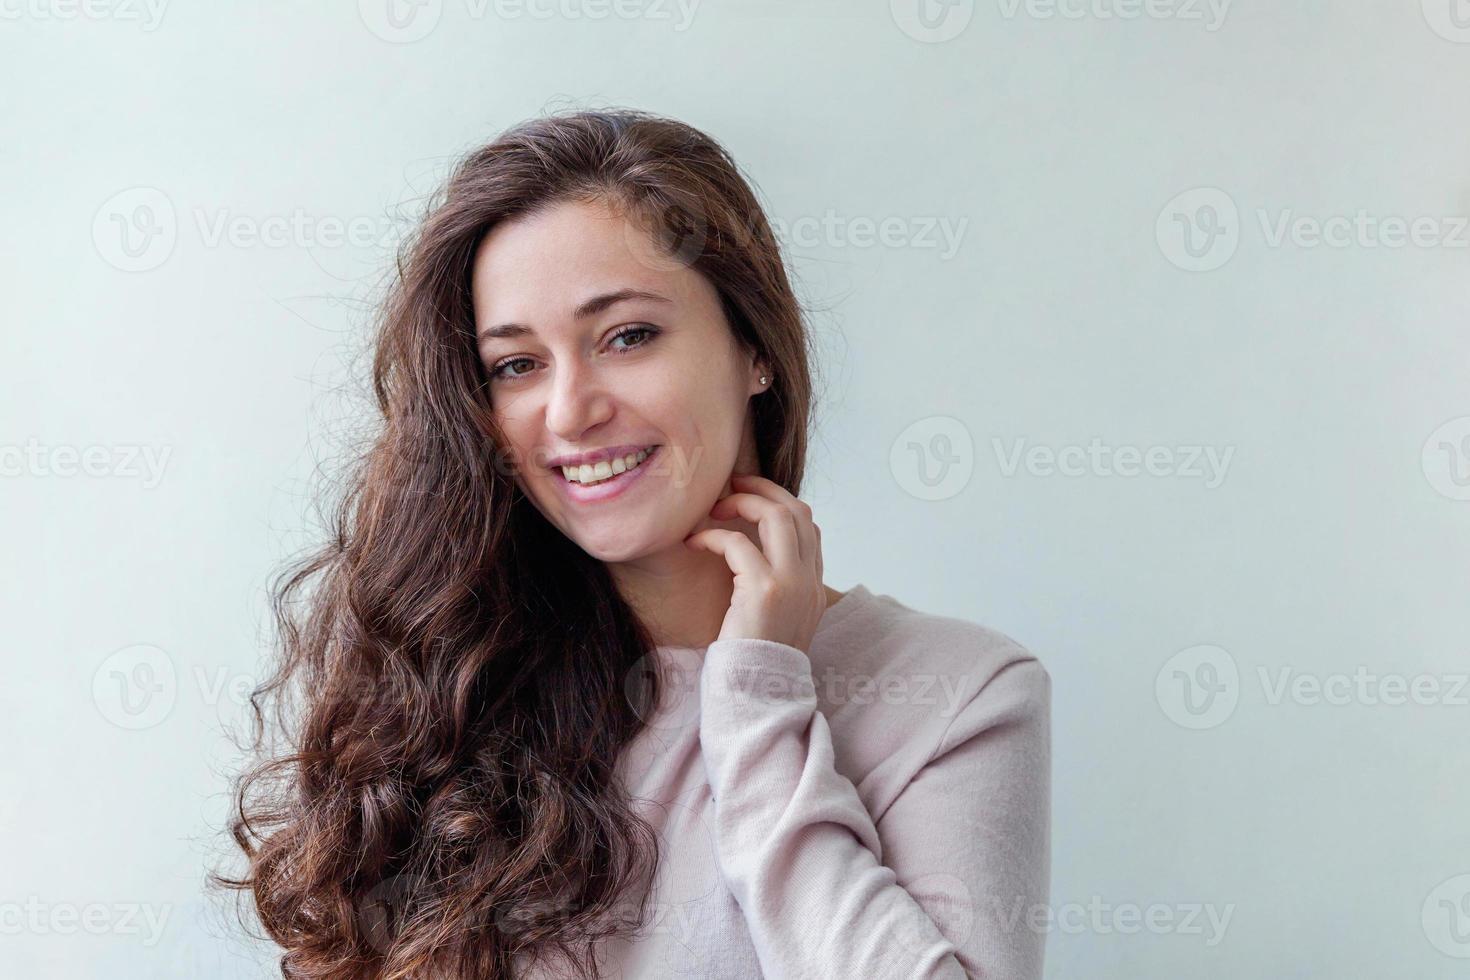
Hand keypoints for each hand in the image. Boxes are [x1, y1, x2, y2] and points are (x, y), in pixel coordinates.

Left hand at [683, 474, 826, 651]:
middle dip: (764, 490)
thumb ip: (776, 591)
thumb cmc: (755, 662)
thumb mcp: (775, 623)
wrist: (758, 698)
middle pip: (798, 511)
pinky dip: (714, 536)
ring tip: (714, 509)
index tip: (751, 500)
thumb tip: (748, 560)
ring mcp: (792, 584)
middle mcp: (810, 582)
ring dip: (743, 502)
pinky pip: (739, 544)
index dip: (781, 505)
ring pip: (778, 516)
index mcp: (814, 588)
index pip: (811, 528)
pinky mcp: (765, 591)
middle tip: (732, 485)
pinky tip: (695, 542)